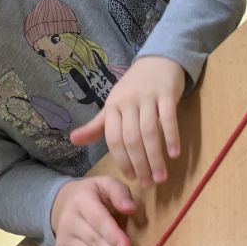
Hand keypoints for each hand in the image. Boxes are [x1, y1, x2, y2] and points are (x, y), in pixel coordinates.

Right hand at [50, 176, 135, 245]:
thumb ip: (119, 193)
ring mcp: (64, 237)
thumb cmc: (93, 194)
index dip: (112, 234)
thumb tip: (131, 208)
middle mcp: (70, 219)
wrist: (61, 202)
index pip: (98, 219)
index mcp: (82, 200)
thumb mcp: (105, 184)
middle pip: (93, 239)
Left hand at [70, 56, 185, 186]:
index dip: (122, 161)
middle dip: (140, 165)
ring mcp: (148, 97)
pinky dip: (171, 137)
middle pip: (132, 139)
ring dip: (155, 158)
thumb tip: (72, 140)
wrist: (158, 60)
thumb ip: (97, 126)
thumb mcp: (113, 105)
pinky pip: (168, 119)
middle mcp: (128, 102)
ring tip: (161, 177)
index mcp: (113, 107)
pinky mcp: (167, 94)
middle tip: (148, 185)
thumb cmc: (133, 88)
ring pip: (150, 132)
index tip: (130, 178)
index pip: (114, 139)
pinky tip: (174, 154)